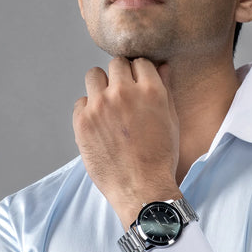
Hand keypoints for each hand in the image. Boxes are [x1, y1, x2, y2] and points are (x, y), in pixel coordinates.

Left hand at [72, 57, 181, 227]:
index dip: (139, 73)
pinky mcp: (82, 121)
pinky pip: (80, 102)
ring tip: (107, 106)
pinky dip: (88, 110)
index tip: (137, 84)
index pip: (140, 62)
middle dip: (120, 76)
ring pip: (94, 75)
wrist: (141, 189)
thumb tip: (162, 66)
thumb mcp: (171, 121)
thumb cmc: (160, 158)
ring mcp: (100, 106)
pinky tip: (99, 127)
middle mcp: (123, 93)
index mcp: (151, 91)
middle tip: (122, 97)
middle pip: (116, 64)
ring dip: (100, 86)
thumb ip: (165, 90)